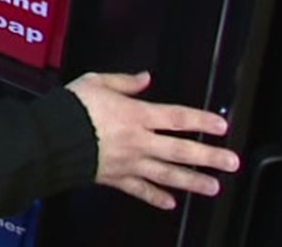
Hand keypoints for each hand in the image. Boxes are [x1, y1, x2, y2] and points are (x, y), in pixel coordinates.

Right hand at [69, 71, 238, 210]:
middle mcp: (138, 141)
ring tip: (214, 187)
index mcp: (135, 115)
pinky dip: (155, 197)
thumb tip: (145, 78)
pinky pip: (140, 190)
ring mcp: (128, 162)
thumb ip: (124, 82)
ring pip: (167, 174)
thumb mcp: (96, 82)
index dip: (202, 120)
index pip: (177, 118)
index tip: (222, 125)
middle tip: (231, 162)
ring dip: (192, 181)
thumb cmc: (71, 107)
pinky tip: (171, 203)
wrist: (50, 138)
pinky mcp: (115, 178)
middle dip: (209, 156)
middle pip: (180, 150)